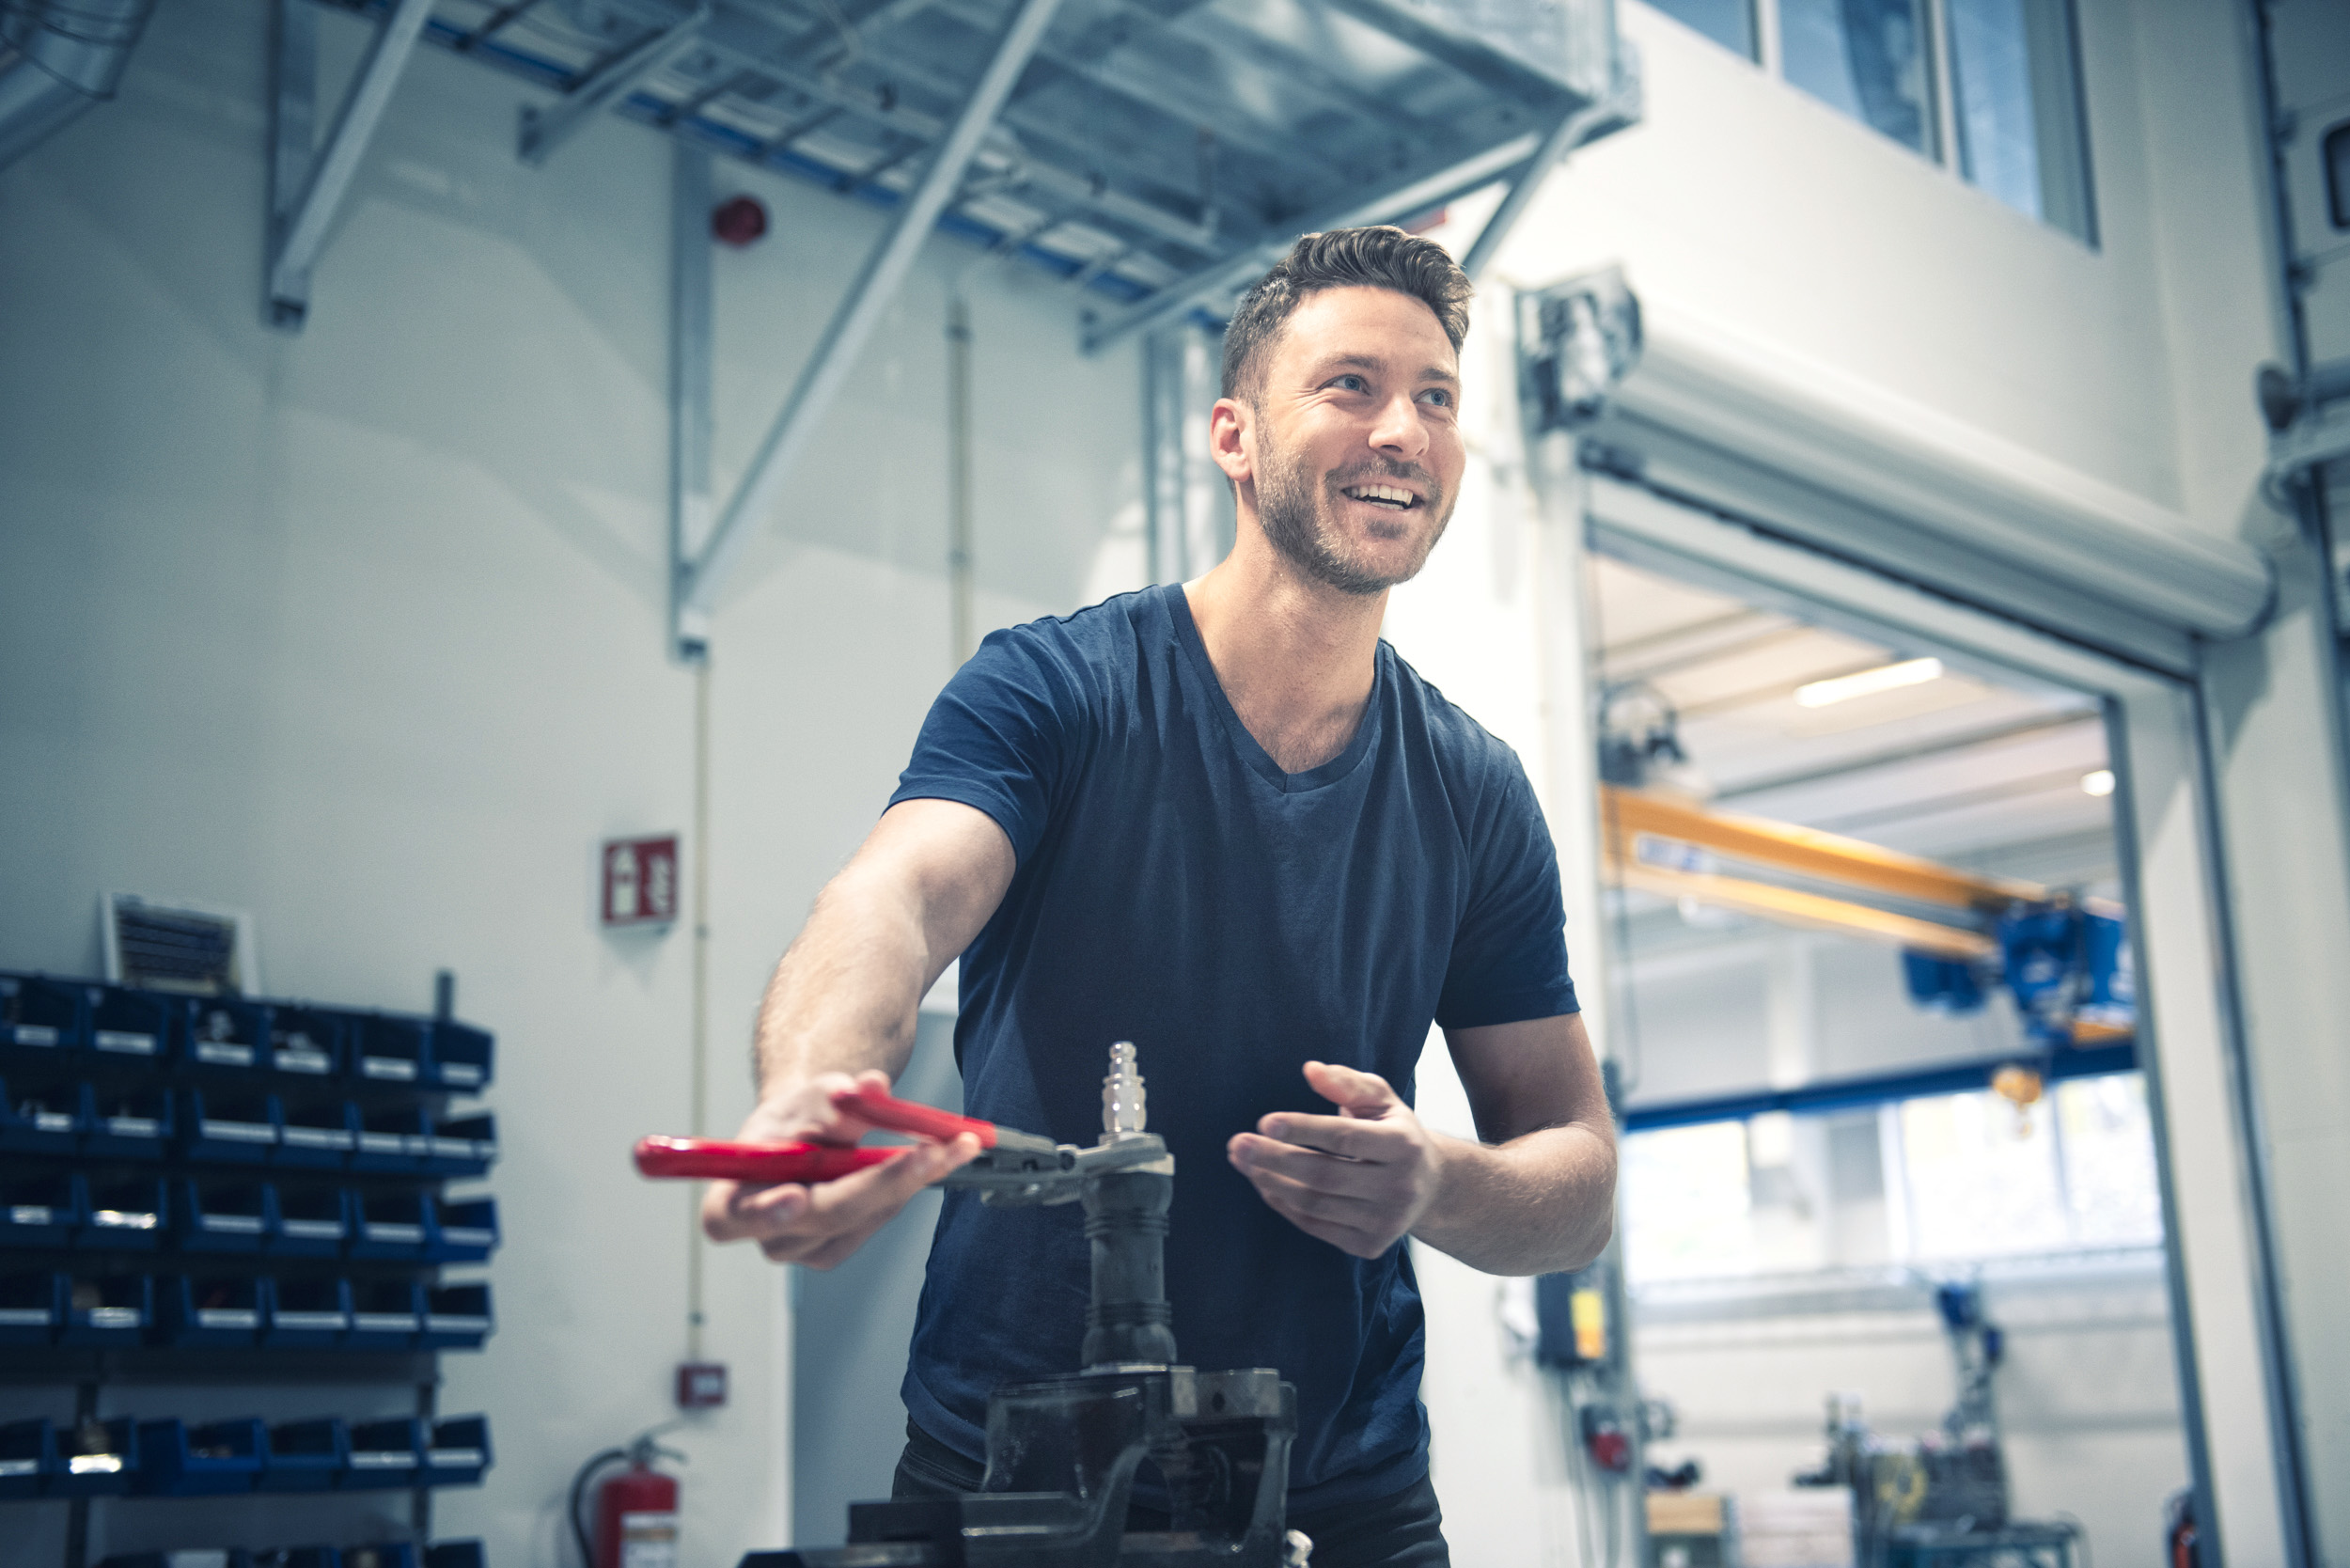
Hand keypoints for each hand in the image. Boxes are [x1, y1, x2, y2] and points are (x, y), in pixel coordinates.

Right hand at [700, 1068, 979, 1269]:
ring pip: (861, 1217)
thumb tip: (871, 1087)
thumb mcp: (811, 1096)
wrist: (806, 1132)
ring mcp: (802, 1249)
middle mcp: (765, 1234)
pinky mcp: (836, 1248)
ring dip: (910, 1180)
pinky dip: (906, 1186)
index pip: (732, 1218)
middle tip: (935, 1152)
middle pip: (823, 1217)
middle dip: (883, 1182)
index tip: (796, 1194)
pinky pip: (876, 1220)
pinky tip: (927, 1161)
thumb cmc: (797, 1116)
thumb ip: (835, 1095)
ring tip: (950, 1145)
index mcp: (731, 1199)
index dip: (763, 1212)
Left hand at [1226, 1061, 1446, 1258]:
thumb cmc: (1395, 1133)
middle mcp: (1399, 1187)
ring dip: (1271, 1182)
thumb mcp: (1380, 1099)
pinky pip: (1315, 1226)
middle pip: (1324, 1175)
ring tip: (1243, 1161)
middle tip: (1238, 1144)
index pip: (1345, 1138)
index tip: (1265, 1121)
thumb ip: (1346, 1082)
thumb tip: (1311, 1070)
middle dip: (1274, 1159)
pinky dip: (1284, 1205)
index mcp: (1403, 1144)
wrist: (1430, 1186)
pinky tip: (1264, 1183)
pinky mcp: (1369, 1245)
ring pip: (1314, 1204)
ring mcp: (1385, 1222)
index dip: (1303, 1129)